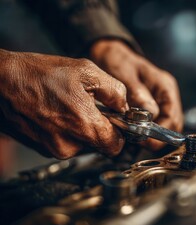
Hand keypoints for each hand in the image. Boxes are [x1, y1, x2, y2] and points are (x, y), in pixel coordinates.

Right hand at [0, 49, 127, 158]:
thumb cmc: (39, 74)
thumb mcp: (86, 71)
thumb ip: (114, 91)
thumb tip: (124, 106)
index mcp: (84, 126)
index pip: (116, 146)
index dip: (120, 133)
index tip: (118, 122)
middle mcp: (69, 145)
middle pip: (99, 145)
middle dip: (100, 127)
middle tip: (90, 107)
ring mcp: (54, 149)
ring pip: (82, 144)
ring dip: (82, 128)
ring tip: (68, 106)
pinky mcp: (42, 149)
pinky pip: (66, 143)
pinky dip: (66, 130)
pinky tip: (56, 113)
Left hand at [90, 40, 182, 149]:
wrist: (110, 54)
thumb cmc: (118, 60)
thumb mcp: (125, 74)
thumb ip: (138, 93)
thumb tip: (150, 114)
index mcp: (165, 87)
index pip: (173, 117)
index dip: (161, 131)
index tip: (144, 138)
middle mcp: (166, 95)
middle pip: (173, 125)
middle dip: (158, 136)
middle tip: (139, 139)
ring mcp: (160, 101)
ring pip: (165, 126)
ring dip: (152, 134)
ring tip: (135, 135)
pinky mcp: (151, 106)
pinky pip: (155, 123)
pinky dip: (146, 130)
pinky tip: (134, 129)